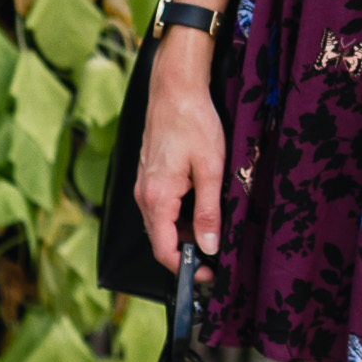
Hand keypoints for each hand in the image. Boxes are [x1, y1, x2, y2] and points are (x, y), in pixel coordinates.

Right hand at [135, 35, 225, 278]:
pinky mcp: (149, 174)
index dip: (186, 268)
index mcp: (157, 198)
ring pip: (161, 222)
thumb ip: (209, 211)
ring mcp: (144, 184)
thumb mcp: (210, 168)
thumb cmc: (194, 122)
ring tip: (213, 229)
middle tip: (217, 253)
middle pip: (161, 239)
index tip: (208, 274)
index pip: (164, 250)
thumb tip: (209, 247)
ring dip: (184, 232)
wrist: (175, 87)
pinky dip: (178, 214)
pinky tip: (200, 205)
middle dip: (187, 252)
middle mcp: (144, 195)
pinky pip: (160, 205)